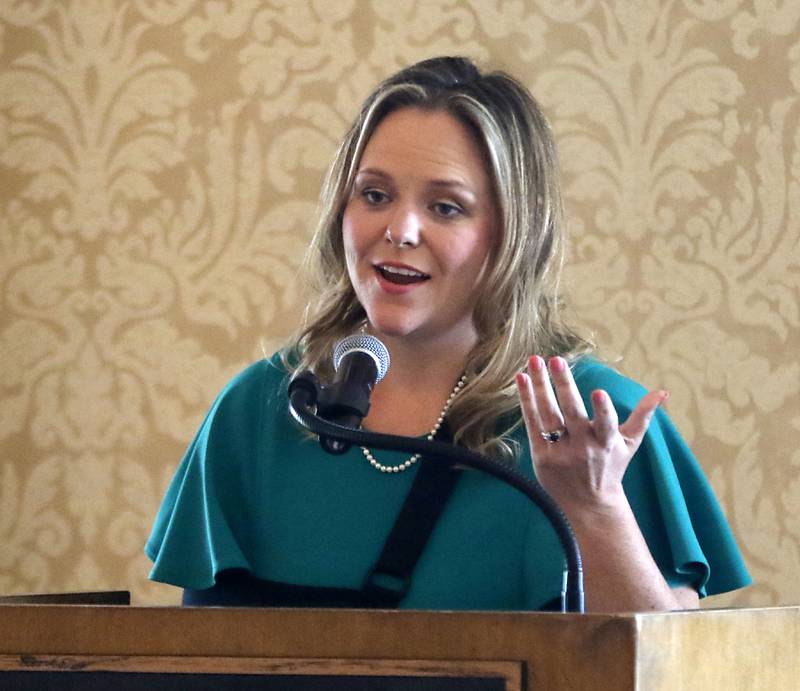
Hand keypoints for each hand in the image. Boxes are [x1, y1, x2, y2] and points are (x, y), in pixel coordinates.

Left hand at [515, 355, 667, 512]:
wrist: (589, 505)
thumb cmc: (610, 468)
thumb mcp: (630, 444)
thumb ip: (643, 416)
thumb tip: (664, 392)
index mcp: (607, 443)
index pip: (606, 424)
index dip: (603, 410)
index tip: (600, 392)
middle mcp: (583, 447)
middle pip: (571, 413)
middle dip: (564, 386)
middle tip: (556, 360)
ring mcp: (560, 452)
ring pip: (548, 415)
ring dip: (540, 387)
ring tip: (534, 361)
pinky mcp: (541, 455)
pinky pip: (533, 424)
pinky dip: (527, 401)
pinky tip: (522, 379)